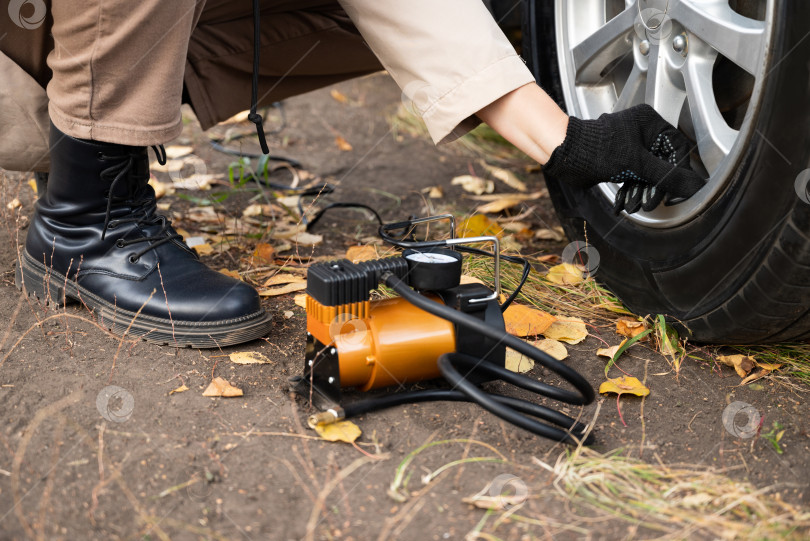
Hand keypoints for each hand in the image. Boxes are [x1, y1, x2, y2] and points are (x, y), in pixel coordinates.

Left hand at [542, 104, 704, 213]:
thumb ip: (667, 176)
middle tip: (652, 202)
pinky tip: (624, 203)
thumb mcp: (637, 165)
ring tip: (635, 205)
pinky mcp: (618, 159)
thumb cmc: (596, 150)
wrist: (565, 155)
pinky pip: (632, 176)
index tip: (678, 190)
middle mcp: (642, 131)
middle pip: (661, 163)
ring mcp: (629, 145)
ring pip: (645, 172)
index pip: (677, 149)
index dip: (679, 172)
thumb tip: (694, 185)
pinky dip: (629, 190)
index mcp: (650, 123)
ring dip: (640, 192)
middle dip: (654, 186)